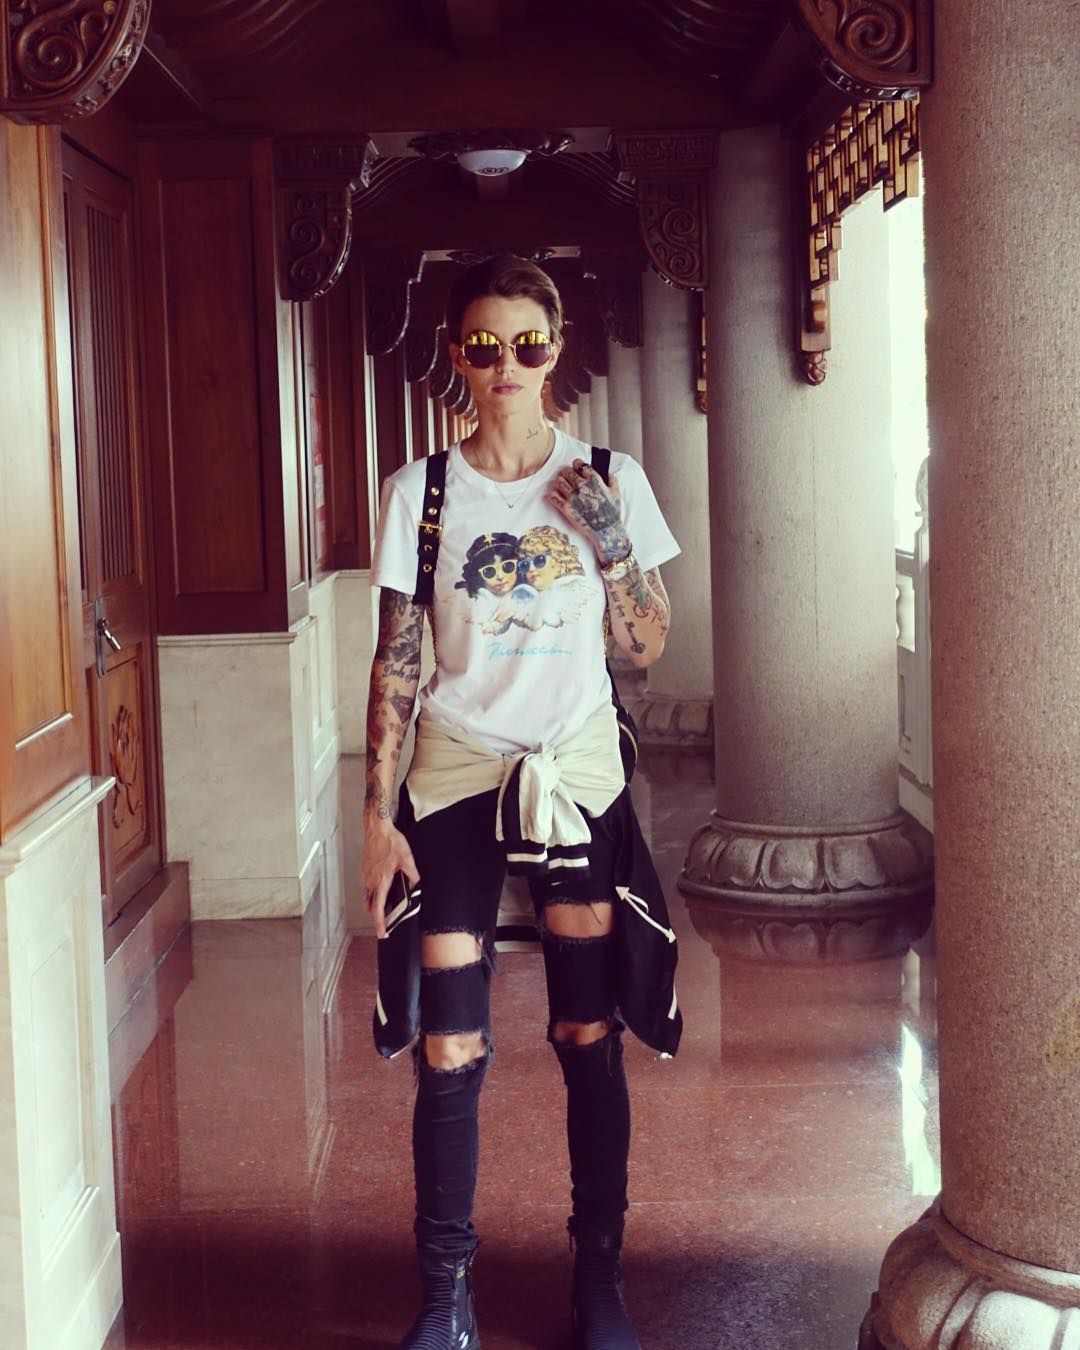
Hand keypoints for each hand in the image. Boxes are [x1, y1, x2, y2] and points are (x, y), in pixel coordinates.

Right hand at [363, 820, 419, 938]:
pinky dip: (373, 890)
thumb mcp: (407, 858)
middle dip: (376, 914)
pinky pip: (366, 885)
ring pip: (367, 895)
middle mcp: (370, 880)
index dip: (380, 922)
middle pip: (370, 905)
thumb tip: (416, 884)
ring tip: (384, 902)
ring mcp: (366, 874)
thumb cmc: (389, 841)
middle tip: (385, 919)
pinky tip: (382, 884)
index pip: (378, 908)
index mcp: (381, 880)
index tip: (382, 932)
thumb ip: (412, 874)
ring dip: (374, 902)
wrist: (377, 828)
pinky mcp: (365, 869)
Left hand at [547, 459, 630, 564]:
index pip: (579, 464)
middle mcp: (582, 486)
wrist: (606, 531)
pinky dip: (553, 495)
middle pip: (566, 471)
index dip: (577, 464)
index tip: (576, 467)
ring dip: (560, 483)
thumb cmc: (612, 513)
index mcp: (594, 480)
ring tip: (563, 487)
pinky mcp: (566, 508)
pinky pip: (553, 496)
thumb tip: (608, 473)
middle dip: (567, 473)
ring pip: (558, 481)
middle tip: (568, 477)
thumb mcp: (617, 493)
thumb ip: (612, 480)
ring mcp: (573, 497)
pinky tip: (557, 496)